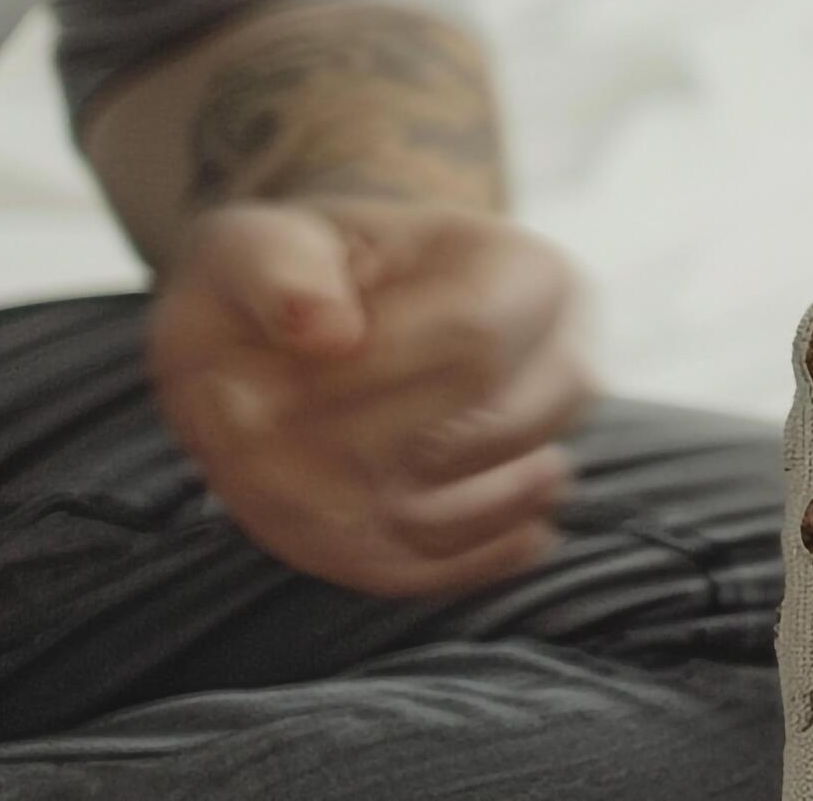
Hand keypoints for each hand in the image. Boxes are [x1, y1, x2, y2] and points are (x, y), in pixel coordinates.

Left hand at [146, 199, 593, 596]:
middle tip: (248, 438)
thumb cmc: (292, 279)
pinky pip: (469, 563)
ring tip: (277, 472)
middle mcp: (564, 359)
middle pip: (479, 431)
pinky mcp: (506, 514)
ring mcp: (540, 450)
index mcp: (525, 270)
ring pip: (474, 506)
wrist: (319, 327)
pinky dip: (393, 565)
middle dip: (347, 449)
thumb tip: (323, 331)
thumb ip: (279, 268)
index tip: (252, 384)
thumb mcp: (263, 245)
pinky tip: (326, 527)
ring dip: (361, 509)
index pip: (473, 340)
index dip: (360, 379)